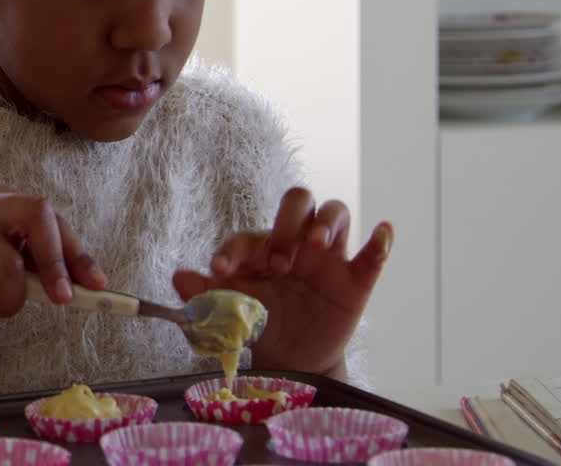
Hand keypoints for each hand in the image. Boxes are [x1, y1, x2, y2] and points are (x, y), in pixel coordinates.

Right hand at [0, 183, 107, 340]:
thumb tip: (93, 286)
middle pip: (36, 215)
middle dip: (55, 262)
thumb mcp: (15, 270)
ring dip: (8, 301)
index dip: (76, 252)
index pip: (51, 217)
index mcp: (3, 199)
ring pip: (9, 268)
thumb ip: (46, 268)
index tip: (97, 285)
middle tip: (62, 299)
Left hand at [173, 187, 392, 375]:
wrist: (292, 358)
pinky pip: (373, 255)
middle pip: (298, 202)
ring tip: (315, 245)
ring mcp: (328, 257)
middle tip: (277, 264)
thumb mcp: (232, 310)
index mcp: (261, 247)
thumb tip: (178, 277)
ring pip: (335, 213)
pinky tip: (382, 231)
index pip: (249, 234)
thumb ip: (205, 293)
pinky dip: (380, 241)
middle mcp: (296, 242)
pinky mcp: (355, 279)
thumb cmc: (260, 322)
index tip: (219, 269)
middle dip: (286, 225)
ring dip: (326, 223)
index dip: (234, 248)